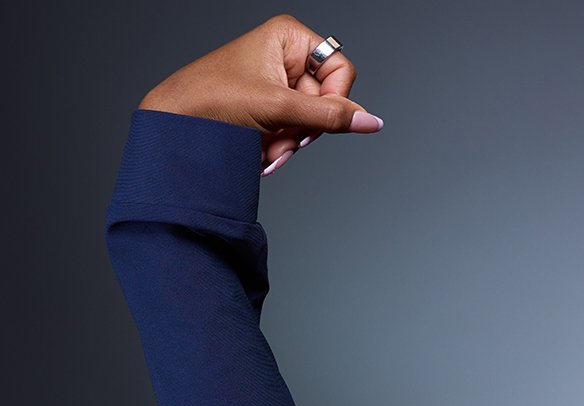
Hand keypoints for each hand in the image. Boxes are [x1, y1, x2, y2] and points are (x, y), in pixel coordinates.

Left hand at [138, 14, 382, 175]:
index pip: (341, 71)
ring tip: (265, 146)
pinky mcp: (268, 106)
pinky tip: (261, 150)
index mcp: (288, 37)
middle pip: (327, 99)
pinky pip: (293, 129)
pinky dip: (281, 144)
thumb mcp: (278, 108)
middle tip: (282, 136)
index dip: (334, 100)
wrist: (172, 125)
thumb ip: (330, 116)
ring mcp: (277, 82)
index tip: (311, 119)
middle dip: (305, 126)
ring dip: (291, 140)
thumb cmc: (211, 100)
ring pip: (311, 120)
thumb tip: (372, 121)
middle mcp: (285, 55)